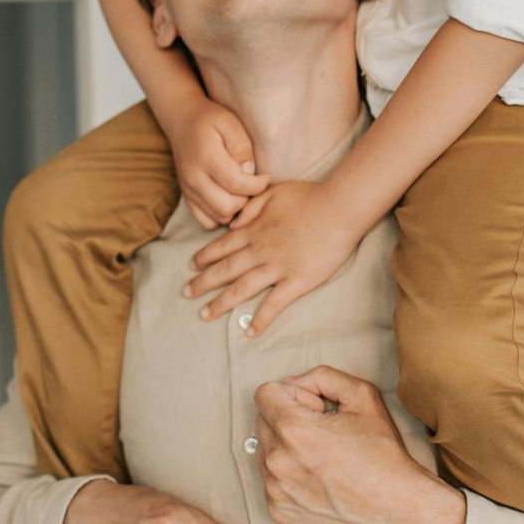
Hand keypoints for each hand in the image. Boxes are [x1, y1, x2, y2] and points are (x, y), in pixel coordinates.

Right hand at [165, 95, 269, 226]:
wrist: (183, 122)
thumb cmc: (211, 120)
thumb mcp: (230, 123)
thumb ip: (242, 147)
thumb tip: (249, 172)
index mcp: (206, 158)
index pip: (236, 185)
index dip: (258, 186)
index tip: (266, 177)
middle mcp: (194, 178)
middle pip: (227, 207)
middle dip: (247, 200)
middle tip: (253, 185)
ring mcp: (188, 190)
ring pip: (218, 218)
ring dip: (236, 209)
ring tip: (242, 191)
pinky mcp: (187, 198)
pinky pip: (206, 222)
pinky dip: (221, 216)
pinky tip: (229, 199)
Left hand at [184, 180, 369, 333]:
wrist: (338, 208)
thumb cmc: (309, 196)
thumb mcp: (273, 192)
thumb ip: (250, 207)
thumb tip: (233, 225)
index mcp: (254, 229)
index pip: (221, 246)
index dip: (204, 257)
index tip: (191, 266)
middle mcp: (260, 251)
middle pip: (224, 270)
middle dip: (202, 283)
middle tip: (186, 293)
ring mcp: (277, 268)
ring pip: (241, 289)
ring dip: (220, 303)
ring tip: (204, 315)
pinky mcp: (297, 281)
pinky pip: (274, 304)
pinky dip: (260, 319)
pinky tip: (249, 332)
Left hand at [254, 366, 466, 523]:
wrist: (397, 509)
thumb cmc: (383, 454)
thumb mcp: (363, 395)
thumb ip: (322, 376)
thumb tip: (294, 383)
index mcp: (293, 430)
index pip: (265, 393)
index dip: (294, 393)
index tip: (317, 409)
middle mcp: (277, 462)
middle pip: (262, 420)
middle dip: (288, 417)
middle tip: (323, 431)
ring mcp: (276, 491)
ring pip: (264, 450)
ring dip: (285, 446)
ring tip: (321, 456)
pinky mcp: (280, 512)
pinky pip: (271, 480)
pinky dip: (288, 475)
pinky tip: (318, 478)